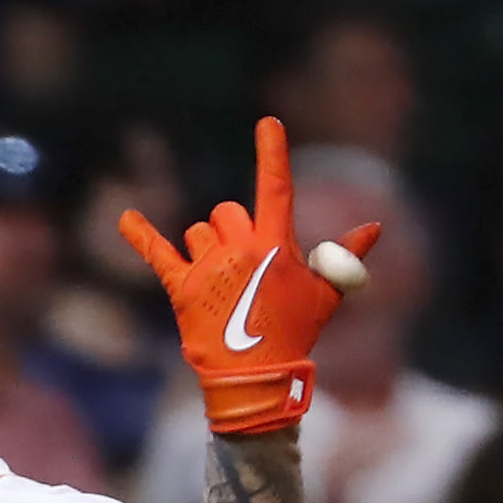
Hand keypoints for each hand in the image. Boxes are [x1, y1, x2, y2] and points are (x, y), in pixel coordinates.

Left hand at [118, 117, 381, 437]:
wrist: (255, 379)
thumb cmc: (294, 335)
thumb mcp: (325, 296)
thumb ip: (346, 256)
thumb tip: (375, 226)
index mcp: (275, 246)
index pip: (276, 187)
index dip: (273, 152)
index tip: (268, 123)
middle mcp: (240, 249)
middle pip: (227, 211)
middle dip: (232, 231)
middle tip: (242, 267)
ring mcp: (208, 267)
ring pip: (198, 232)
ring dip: (206, 249)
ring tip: (220, 284)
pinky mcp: (181, 287)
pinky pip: (157, 252)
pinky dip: (139, 234)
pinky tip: (126, 218)